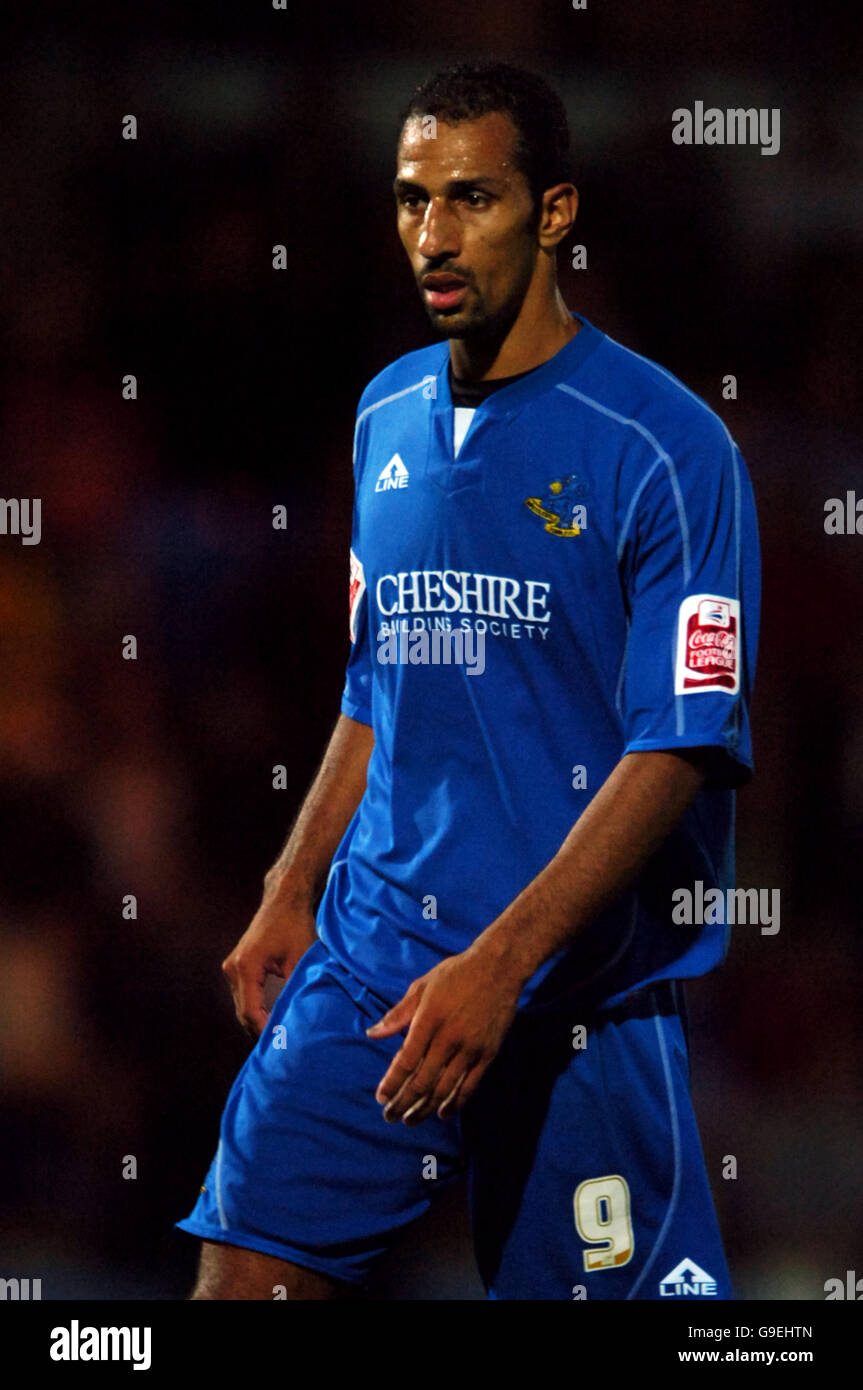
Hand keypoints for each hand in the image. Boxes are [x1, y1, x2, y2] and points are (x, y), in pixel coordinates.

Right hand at [221, 888, 316, 1040]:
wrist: (284, 900)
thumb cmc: (295, 925)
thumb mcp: (300, 958)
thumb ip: (294, 988)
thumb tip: (296, 1018)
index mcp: (245, 967)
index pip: (250, 1010)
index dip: (264, 1030)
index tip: (281, 1043)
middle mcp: (233, 968)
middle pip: (242, 1011)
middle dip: (260, 1030)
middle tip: (281, 1047)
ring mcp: (232, 967)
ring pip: (241, 1005)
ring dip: (257, 1021)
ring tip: (277, 1037)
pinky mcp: (237, 966)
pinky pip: (243, 995)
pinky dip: (255, 1008)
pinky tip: (271, 1019)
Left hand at [365, 944, 520, 1124]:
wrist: (498, 968)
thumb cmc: (456, 974)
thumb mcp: (422, 987)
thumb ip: (398, 1014)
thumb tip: (372, 1034)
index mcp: (429, 1020)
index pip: (405, 1061)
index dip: (391, 1083)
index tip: (381, 1097)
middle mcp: (449, 1038)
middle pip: (422, 1081)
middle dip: (403, 1102)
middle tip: (389, 1116)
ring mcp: (470, 1049)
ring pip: (444, 1089)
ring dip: (425, 1109)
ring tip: (410, 1120)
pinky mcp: (488, 1054)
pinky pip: (470, 1086)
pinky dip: (455, 1103)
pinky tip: (442, 1113)